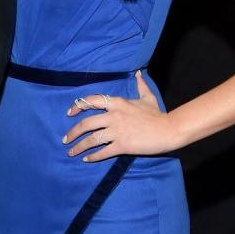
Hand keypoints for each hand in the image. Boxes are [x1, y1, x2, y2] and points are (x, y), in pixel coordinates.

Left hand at [62, 71, 177, 160]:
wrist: (168, 130)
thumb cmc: (157, 115)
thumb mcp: (147, 97)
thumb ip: (140, 85)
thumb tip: (138, 74)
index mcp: (117, 103)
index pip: (92, 101)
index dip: (78, 106)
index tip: (69, 113)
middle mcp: (114, 116)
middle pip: (86, 123)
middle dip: (73, 132)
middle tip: (66, 139)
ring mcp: (117, 131)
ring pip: (92, 139)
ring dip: (79, 147)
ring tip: (71, 152)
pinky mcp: (123, 145)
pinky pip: (103, 151)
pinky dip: (93, 156)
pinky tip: (86, 159)